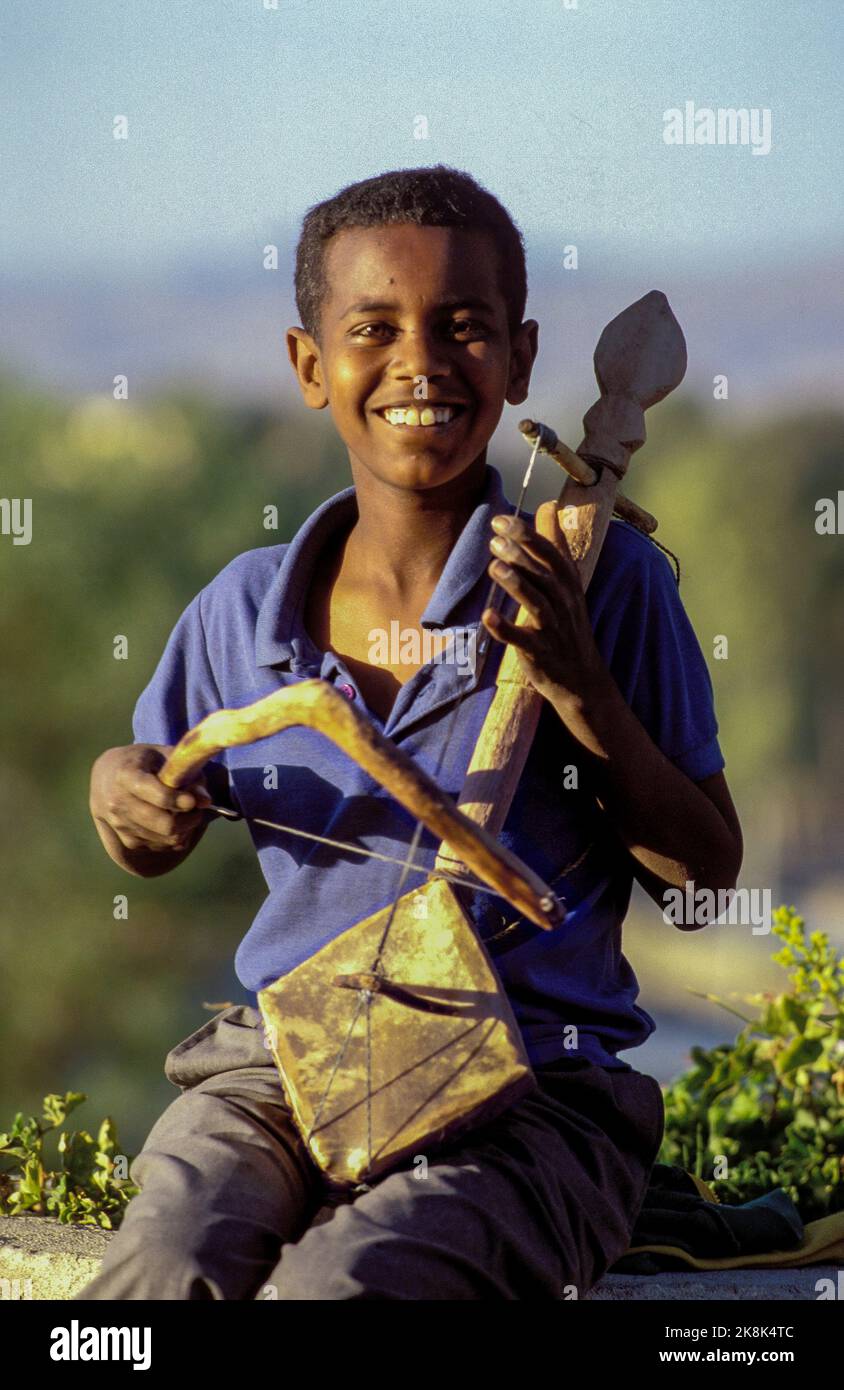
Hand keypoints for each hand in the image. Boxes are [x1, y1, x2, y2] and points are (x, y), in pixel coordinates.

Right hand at [90, 744, 212, 854]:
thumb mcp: (166, 756)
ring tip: (187, 812)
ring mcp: (121, 824)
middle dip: (189, 819)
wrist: (108, 777)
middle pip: (165, 824)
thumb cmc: (145, 763)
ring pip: (167, 839)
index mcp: (126, 775)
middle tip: (196, 808)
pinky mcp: (128, 841)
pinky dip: (175, 837)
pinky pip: (162, 846)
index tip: (193, 801)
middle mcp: (118, 802)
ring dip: (185, 828)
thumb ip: (187, 774)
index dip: (178, 800)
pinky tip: (174, 820)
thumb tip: (205, 800)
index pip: (157, 796)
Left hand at [482, 501, 609, 705]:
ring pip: (537, 603)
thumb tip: (550, 505)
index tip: (501, 520)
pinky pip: (523, 640)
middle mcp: (564, 603)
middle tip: (494, 539)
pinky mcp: (541, 653)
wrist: (582, 678)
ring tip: (494, 567)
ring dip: (516, 585)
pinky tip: (487, 617)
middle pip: (544, 574)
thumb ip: (556, 545)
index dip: (527, 535)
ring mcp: (553, 629)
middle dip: (520, 555)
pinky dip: (505, 629)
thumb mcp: (567, 583)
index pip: (550, 553)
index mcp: (568, 584)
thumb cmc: (568, 624)